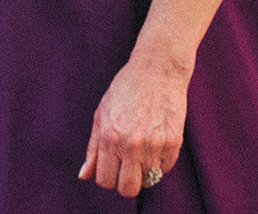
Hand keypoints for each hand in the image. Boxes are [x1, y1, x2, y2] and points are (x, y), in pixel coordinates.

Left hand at [79, 51, 188, 197]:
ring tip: (144, 151)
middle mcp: (131, 144)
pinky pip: (166, 168)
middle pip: (128, 189)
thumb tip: (84, 175)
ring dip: (145, 170)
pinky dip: (161, 162)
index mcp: (110, 138)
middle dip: (126, 182)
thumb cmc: (127, 87)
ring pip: (148, 180)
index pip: (105, 180)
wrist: (158, 68)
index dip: (108, 177)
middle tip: (129, 167)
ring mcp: (154, 144)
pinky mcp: (173, 141)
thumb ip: (93, 148)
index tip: (114, 167)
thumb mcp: (102, 113)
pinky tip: (156, 144)